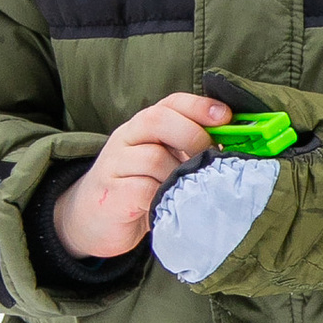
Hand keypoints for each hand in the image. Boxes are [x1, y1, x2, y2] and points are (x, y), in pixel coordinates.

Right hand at [50, 92, 229, 260]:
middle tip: (208, 158)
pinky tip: (171, 205)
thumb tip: (232, 148)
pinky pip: (143, 189)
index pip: (171, 103)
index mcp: (143, 126)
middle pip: (159, 120)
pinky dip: (163, 197)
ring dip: (179, 174)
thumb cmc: (137, 189)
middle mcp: (127, 138)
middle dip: (192, 136)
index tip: (226, 116)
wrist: (90, 220)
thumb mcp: (163, 163)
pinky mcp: (112, 194)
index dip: (200, 106)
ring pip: (154, 157)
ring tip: (190, 188)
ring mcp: (116, 165)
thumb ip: (187, 150)